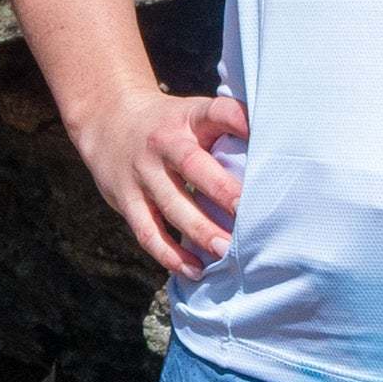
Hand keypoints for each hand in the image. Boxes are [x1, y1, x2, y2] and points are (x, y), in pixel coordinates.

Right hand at [68, 87, 249, 280]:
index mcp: (188, 117)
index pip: (216, 111)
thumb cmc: (168, 123)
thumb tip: (276, 150)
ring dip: (200, 231)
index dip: (237, 119)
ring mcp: (143, 172)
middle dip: (221, 189)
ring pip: (172, 205)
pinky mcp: (126, 199)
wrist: (106, 118)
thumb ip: (225, 128)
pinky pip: (148, 231)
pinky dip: (170, 254)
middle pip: (193, 165)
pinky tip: (194, 270)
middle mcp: (165, 142)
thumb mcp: (193, 112)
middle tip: (246, 212)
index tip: (259, 133)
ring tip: (227, 252)